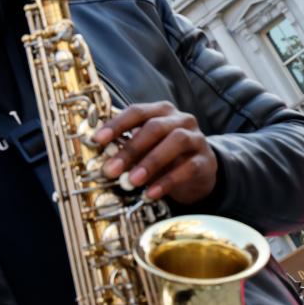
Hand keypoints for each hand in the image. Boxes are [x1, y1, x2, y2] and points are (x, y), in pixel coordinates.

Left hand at [93, 101, 217, 204]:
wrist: (200, 172)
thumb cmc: (167, 156)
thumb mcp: (146, 149)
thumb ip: (129, 150)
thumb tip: (105, 160)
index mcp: (161, 112)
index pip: (137, 111)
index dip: (117, 124)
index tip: (98, 140)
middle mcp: (181, 119)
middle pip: (155, 127)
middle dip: (131, 148)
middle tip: (111, 169)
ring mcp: (196, 138)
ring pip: (176, 141)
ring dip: (151, 162)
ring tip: (132, 181)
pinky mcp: (205, 160)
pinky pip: (188, 168)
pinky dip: (167, 182)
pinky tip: (151, 193)